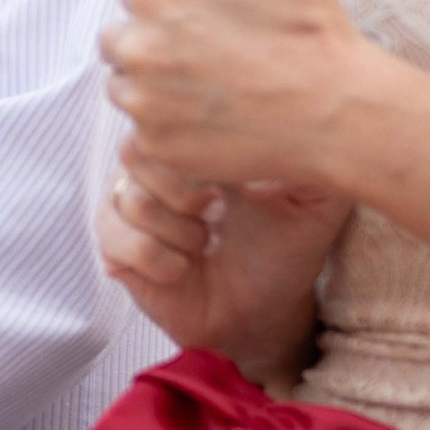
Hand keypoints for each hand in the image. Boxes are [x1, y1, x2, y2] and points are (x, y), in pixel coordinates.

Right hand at [97, 137, 346, 376]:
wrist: (264, 312)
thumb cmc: (286, 249)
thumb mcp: (315, 198)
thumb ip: (315, 156)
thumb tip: (303, 118)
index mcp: (194, 143)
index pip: (171, 117)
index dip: (199, 152)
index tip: (231, 185)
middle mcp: (153, 168)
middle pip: (136, 150)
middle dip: (184, 191)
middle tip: (214, 214)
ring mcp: (127, 208)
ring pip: (131, 199)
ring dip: (178, 231)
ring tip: (204, 245)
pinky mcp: (113, 249)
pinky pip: (119, 241)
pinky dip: (158, 260)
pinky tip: (182, 269)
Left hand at [100, 0, 385, 200]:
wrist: (337, 112)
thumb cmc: (312, 28)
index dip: (176, 6)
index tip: (214, 20)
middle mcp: (136, 47)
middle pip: (123, 42)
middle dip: (158, 45)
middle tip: (216, 56)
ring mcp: (142, 101)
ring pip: (128, 88)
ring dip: (159, 88)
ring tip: (218, 88)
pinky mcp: (155, 146)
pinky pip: (143, 133)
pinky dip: (170, 130)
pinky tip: (215, 120)